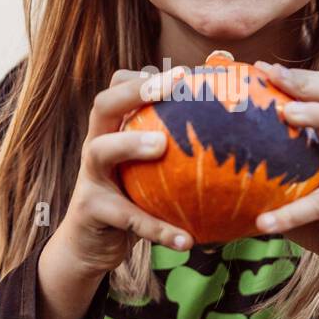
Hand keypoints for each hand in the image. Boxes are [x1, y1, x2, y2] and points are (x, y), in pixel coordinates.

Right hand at [54, 66, 193, 275]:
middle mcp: (94, 146)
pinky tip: (187, 240)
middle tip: (171, 86)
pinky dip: (158, 229)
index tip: (182, 72)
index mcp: (110, 132)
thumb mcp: (146, 172)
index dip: (142, 77)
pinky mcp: (91, 211)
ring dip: (131, 144)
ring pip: (101, 151)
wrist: (89, 246)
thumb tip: (230, 134)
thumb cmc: (130, 200)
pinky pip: (127, 218)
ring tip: (162, 145)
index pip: (116, 90)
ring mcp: (89, 178)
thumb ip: (172, 152)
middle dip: (134, 91)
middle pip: (102, 106)